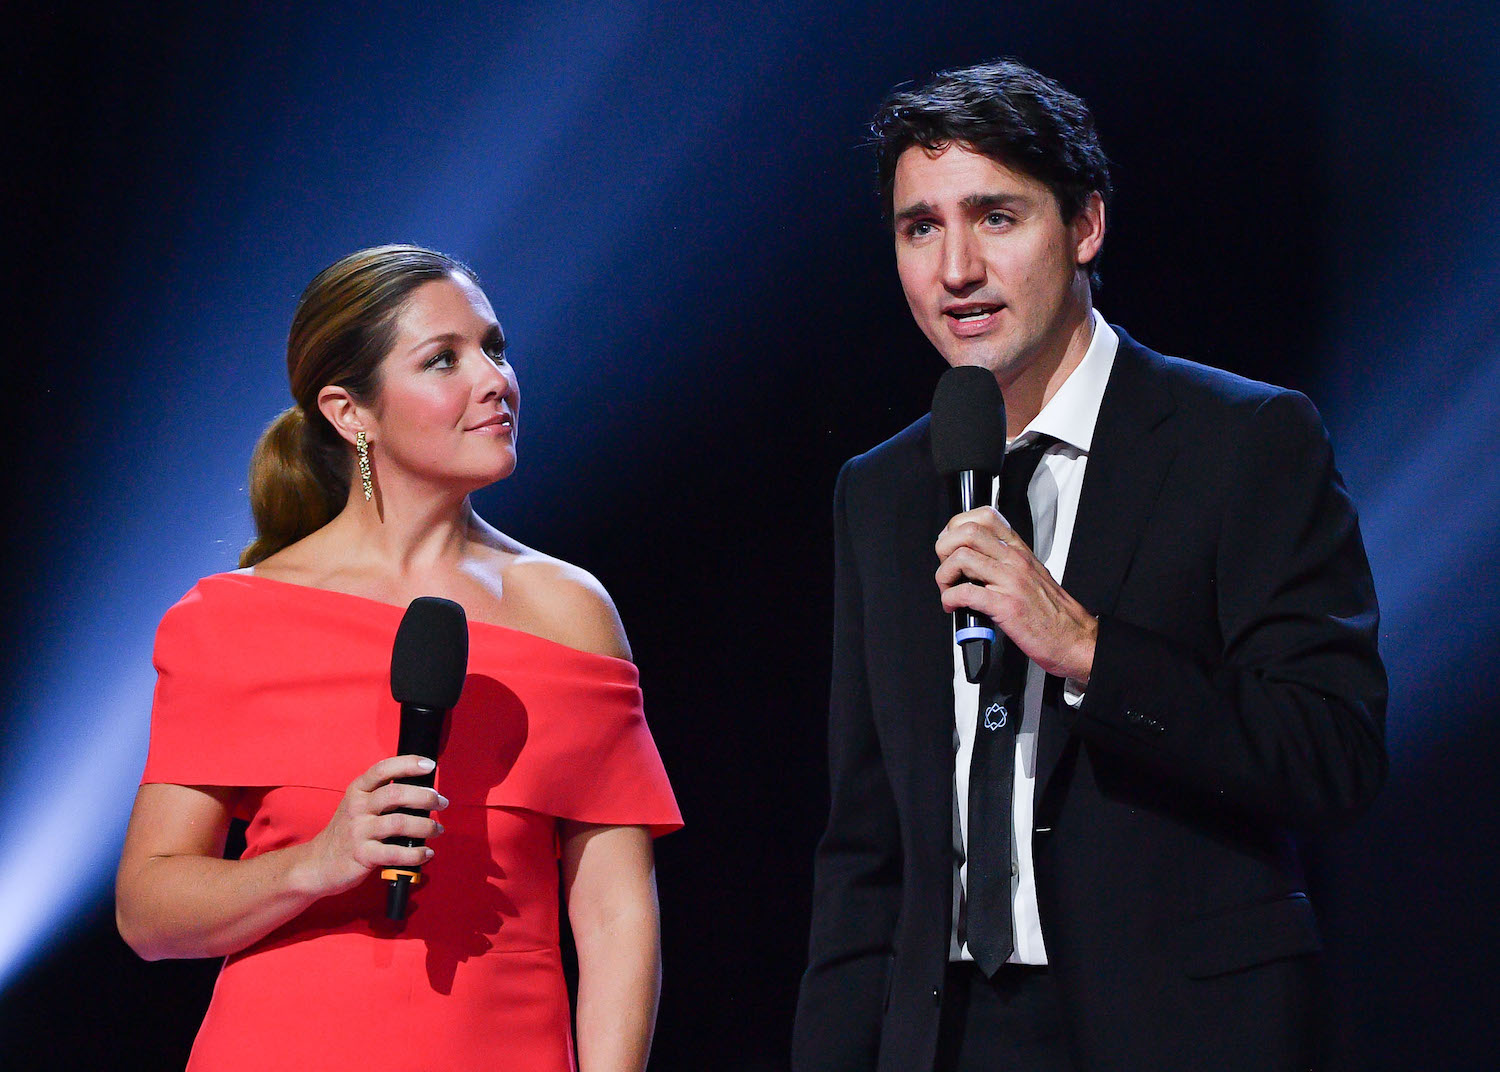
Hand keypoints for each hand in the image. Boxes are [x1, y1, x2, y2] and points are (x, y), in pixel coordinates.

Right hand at [297, 755, 448, 897]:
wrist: (317, 864)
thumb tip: (422, 791)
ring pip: (399, 822)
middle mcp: (357, 807)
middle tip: (442, 802)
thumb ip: (382, 796)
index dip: (408, 764)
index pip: (383, 769)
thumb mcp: (357, 806)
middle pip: (396, 794)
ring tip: (437, 829)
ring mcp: (358, 831)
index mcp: (357, 791)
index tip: (429, 765)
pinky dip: (416, 853)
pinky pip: (396, 853)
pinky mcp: (362, 855)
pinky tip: (426, 852)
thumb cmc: (346, 833)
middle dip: (425, 797)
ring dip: (425, 826)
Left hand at [934, 506, 1097, 683]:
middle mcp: (1015, 560)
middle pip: (966, 531)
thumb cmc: (1052, 611)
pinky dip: (950, 599)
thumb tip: (972, 558)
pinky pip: (966, 593)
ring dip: (944, 575)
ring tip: (948, 589)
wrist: (1074, 638)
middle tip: (946, 568)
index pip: (984, 516)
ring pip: (961, 558)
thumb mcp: (1031, 574)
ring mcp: (1011, 581)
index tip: (951, 544)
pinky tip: (954, 607)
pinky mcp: (1006, 606)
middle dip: (944, 548)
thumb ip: (1005, 562)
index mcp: (1019, 551)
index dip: (957, 526)